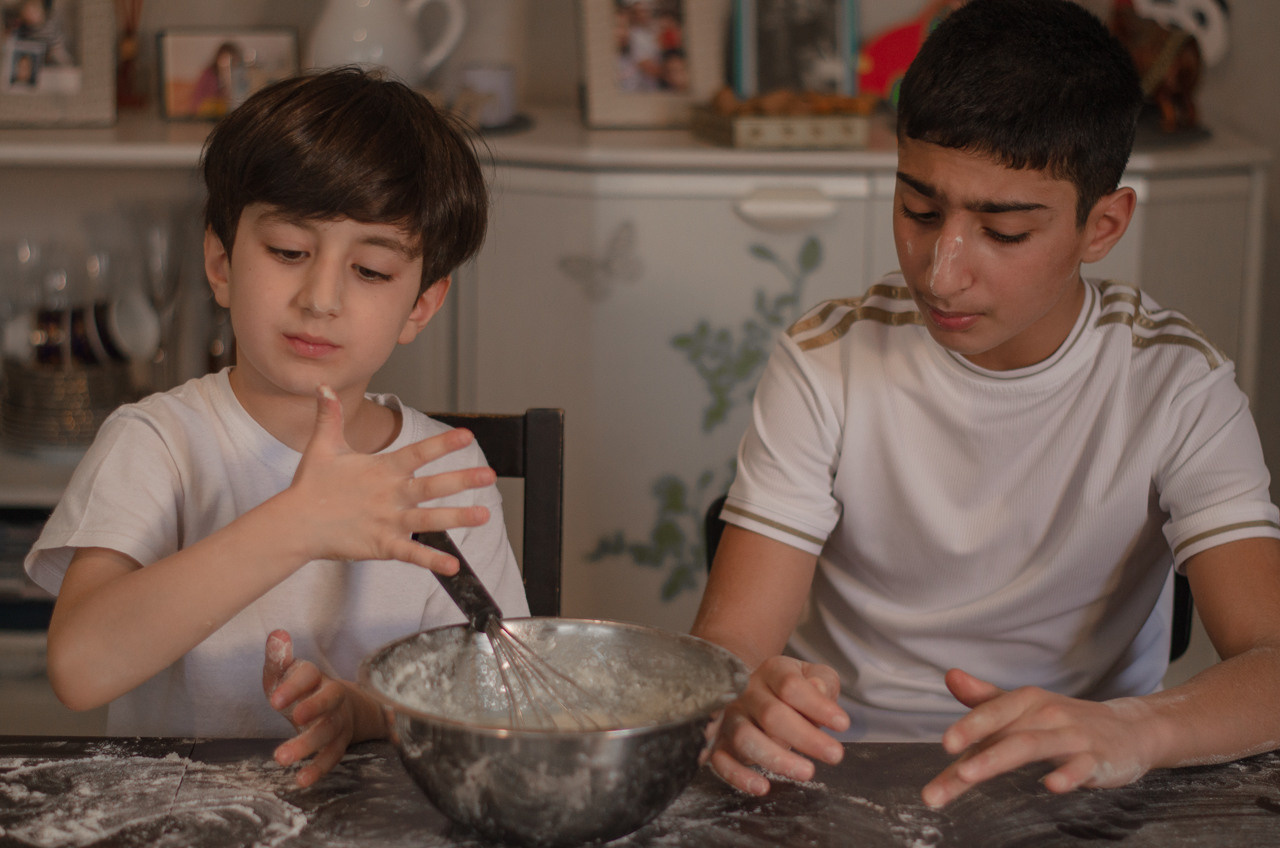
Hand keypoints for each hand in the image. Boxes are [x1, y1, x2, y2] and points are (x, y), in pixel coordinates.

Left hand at [262, 629, 384, 786]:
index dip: (294, 686)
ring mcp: (339, 721)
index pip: (310, 675)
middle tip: (293, 718)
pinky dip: (319, 768)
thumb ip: (278, 658)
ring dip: (308, 744)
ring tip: (280, 757)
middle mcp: (333, 697)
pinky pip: (333, 756)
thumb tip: (276, 635)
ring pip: (330, 731)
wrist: (341, 707)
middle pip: (330, 700)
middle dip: (314, 708)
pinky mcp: (339, 743)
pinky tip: (301, 780)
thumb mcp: (287, 673)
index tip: (274, 700)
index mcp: (317, 677)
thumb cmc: (302, 689)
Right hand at [288, 385, 495, 573]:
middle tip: (489, 475)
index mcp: (382, 470)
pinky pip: (411, 554)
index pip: (417, 453)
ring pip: (428, 520)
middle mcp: (390, 494)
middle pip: (431, 486)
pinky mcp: (381, 545)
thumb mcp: (322, 447)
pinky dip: (432, 561)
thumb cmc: (311, 486)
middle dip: (462, 480)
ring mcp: (387, 521)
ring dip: (458, 518)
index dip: (443, 444)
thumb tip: (323, 385)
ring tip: (484, 515)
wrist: (294, 524)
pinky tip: (454, 566)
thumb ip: (329, 417)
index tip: (467, 436)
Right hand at [705, 655, 848, 795]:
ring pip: (746, 738)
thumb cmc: (794, 689)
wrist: (758, 690)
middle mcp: (747, 692)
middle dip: (805, 737)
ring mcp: (731, 718)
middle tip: (835, 754)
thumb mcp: (815, 676)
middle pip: (771, 713)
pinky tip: (762, 787)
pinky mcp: (721, 743)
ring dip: (776, 758)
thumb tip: (819, 691)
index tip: (843, 724)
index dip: (817, 705)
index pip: (790, 685)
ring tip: (807, 772)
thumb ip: (823, 682)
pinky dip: (738, 776)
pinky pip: (721, 760)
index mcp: (772, 671)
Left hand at [921, 668, 1154, 806]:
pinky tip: (1051, 785)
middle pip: (1006, 736)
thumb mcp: (1026, 706)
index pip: (992, 713)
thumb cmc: (1065, 720)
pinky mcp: (1099, 760)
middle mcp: (1047, 715)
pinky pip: (1082, 767)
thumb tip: (951, 676)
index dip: (968, 727)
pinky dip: (1068, 775)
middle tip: (950, 775)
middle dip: (975, 756)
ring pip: (1033, 746)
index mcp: (1027, 702)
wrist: (1130, 728)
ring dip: (998, 759)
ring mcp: (1073, 737)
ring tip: (969, 775)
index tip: (945, 745)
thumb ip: (987, 698)